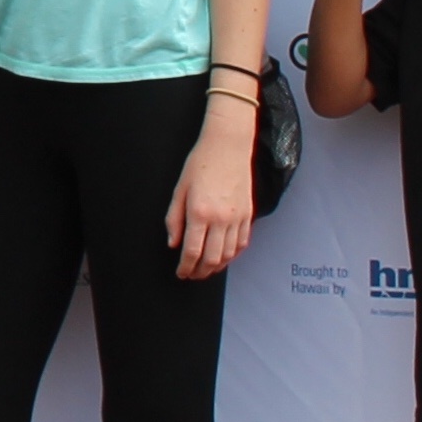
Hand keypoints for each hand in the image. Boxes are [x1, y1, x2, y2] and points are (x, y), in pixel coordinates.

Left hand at [167, 104, 256, 278]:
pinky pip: (242, 243)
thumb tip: (173, 244)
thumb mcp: (179, 190)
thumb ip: (173, 219)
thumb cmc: (200, 164)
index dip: (185, 267)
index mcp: (199, 213)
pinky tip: (224, 257)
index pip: (192, 251)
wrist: (228, 146)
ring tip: (206, 270)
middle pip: (212, 259)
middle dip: (200, 272)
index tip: (180, 273)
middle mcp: (220, 219)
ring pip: (229, 254)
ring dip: (217, 267)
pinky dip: (233, 255)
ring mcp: (237, 218)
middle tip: (192, 275)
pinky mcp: (248, 214)